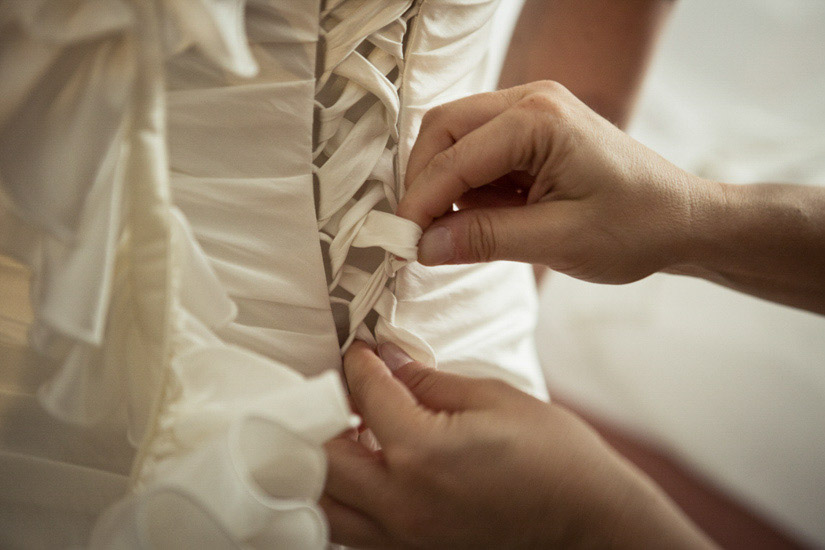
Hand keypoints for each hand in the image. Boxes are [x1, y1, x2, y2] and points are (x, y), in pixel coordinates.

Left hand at [322, 341, 712, 548]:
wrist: (591, 525)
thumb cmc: (555, 459)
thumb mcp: (494, 400)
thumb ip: (428, 382)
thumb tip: (387, 361)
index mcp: (422, 454)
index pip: (363, 396)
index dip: (357, 364)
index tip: (358, 351)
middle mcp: (401, 504)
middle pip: (320, 460)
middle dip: (320, 419)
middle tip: (339, 393)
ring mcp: (403, 540)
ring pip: (325, 508)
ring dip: (324, 467)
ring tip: (346, 436)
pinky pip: (352, 533)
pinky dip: (345, 502)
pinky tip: (368, 475)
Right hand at [396, 81, 716, 283]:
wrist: (682, 220)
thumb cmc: (637, 227)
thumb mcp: (559, 241)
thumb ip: (486, 239)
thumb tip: (424, 247)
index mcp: (540, 119)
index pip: (454, 157)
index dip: (420, 203)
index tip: (401, 245)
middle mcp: (530, 101)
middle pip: (443, 130)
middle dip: (423, 184)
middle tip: (416, 236)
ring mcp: (531, 112)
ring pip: (455, 138)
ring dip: (443, 186)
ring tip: (454, 233)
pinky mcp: (531, 132)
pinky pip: (477, 152)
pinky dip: (466, 187)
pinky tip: (481, 218)